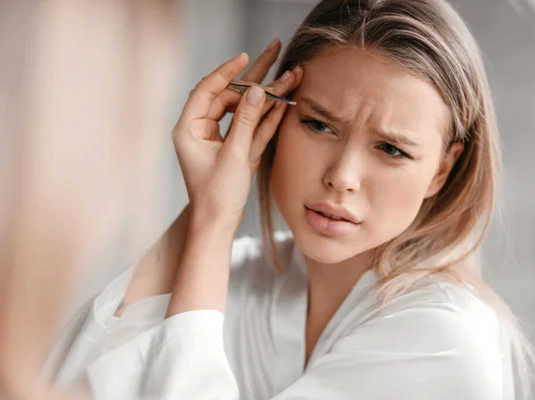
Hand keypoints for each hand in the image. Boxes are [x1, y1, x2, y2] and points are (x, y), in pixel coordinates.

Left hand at [172, 41, 302, 226]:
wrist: (219, 225)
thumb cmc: (217, 195)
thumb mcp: (234, 155)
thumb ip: (246, 121)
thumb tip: (257, 91)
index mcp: (190, 129)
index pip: (208, 90)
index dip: (227, 72)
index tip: (245, 57)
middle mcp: (202, 130)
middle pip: (229, 95)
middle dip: (254, 78)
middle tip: (274, 52)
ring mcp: (219, 139)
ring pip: (244, 110)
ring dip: (265, 97)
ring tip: (289, 77)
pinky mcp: (234, 148)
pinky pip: (250, 126)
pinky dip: (265, 116)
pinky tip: (281, 100)